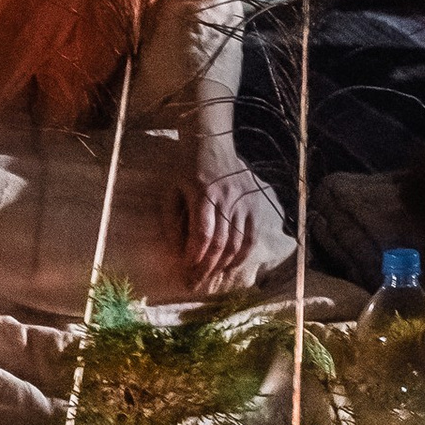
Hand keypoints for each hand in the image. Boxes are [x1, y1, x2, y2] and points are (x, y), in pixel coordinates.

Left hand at [175, 153, 262, 296]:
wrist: (211, 142)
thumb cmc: (184, 167)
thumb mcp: (170, 190)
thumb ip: (171, 220)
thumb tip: (177, 251)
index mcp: (203, 193)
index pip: (203, 233)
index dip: (196, 256)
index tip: (186, 271)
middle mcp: (227, 198)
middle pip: (220, 242)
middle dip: (206, 267)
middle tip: (194, 283)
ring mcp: (244, 201)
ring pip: (237, 242)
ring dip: (222, 264)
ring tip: (209, 277)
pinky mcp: (254, 204)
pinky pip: (251, 236)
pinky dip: (242, 255)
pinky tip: (230, 265)